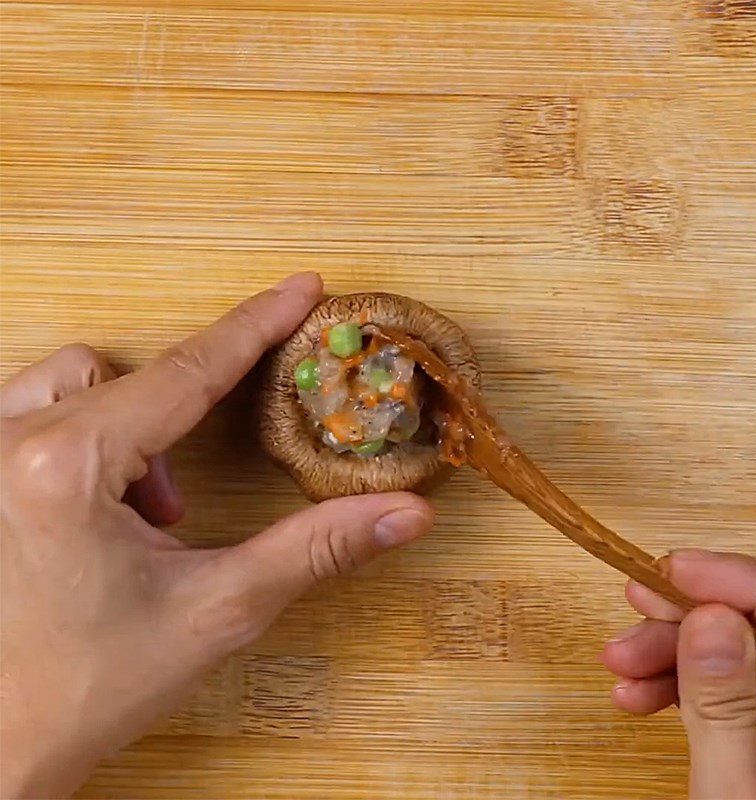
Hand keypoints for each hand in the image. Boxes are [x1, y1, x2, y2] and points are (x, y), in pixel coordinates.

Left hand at [0, 273, 433, 798]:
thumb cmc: (87, 687)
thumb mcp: (217, 610)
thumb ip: (318, 549)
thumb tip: (403, 513)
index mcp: (65, 467)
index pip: (188, 372)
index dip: (256, 325)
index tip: (300, 287)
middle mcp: (7, 444)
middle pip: (129, 373)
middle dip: (181, 419)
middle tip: (192, 498)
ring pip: (75, 381)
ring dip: (131, 425)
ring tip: (149, 505)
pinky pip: (33, 406)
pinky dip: (86, 432)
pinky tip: (102, 503)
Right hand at [601, 549, 755, 798]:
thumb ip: (729, 713)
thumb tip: (708, 619)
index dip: (738, 581)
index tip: (668, 569)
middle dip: (693, 624)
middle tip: (629, 621)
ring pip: (750, 661)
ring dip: (679, 657)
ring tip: (620, 672)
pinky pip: (742, 695)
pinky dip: (689, 689)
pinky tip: (642, 695)